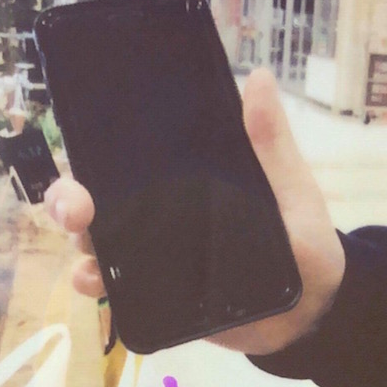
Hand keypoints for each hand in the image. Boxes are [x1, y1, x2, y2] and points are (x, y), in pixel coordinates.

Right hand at [44, 67, 345, 355]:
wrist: (316, 309)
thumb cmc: (305, 239)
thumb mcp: (291, 186)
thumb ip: (271, 140)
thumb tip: (259, 77)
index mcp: (185, 183)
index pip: (127, 163)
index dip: (93, 154)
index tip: (79, 148)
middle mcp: (161, 216)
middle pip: (98, 204)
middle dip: (69, 202)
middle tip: (75, 209)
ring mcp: (156, 259)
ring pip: (98, 247)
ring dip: (79, 247)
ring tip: (86, 256)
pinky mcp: (160, 299)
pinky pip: (118, 294)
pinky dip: (97, 288)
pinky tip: (97, 285)